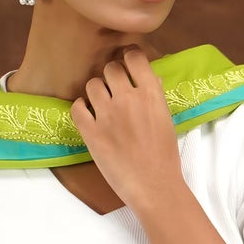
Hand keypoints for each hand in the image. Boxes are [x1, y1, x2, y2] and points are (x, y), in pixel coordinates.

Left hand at [69, 46, 184, 214]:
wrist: (154, 186)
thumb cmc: (164, 156)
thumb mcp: (166, 119)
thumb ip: (155, 95)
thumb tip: (149, 77)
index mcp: (150, 93)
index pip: (134, 57)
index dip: (128, 58)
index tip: (127, 66)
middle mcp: (128, 98)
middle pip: (110, 68)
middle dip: (111, 76)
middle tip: (113, 90)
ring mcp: (107, 115)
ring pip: (92, 85)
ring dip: (95, 91)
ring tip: (100, 104)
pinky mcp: (91, 133)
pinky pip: (77, 107)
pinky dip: (80, 108)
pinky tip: (87, 114)